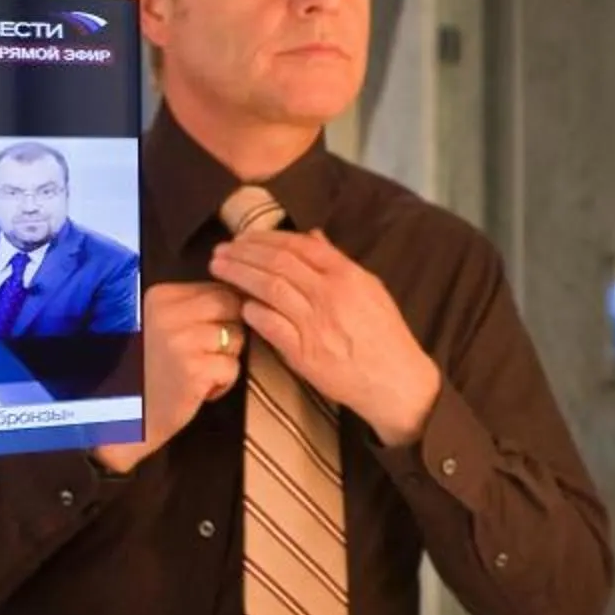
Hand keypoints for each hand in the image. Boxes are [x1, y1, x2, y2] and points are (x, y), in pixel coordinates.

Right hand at [91, 281, 244, 473]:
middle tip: (207, 354)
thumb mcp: (160, 325)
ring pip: (237, 336)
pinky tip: (198, 390)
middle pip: (231, 306)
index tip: (205, 335)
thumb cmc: (146, 372)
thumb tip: (240, 295)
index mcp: (159, 296)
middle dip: (230, 331)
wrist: (122, 418)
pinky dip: (223, 383)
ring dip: (226, 359)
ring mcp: (182, 340)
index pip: (217, 289)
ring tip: (199, 373)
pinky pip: (233, 367)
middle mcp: (168, 313)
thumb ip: (191, 308)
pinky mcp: (195, 370)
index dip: (223, 314)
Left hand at [210, 231, 440, 446]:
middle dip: (244, 252)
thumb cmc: (384, 334)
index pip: (299, 245)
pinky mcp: (304, 352)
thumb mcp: (370, 288)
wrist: (395, 379)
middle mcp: (329, 295)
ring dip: (239, 275)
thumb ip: (338, 261)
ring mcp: (315, 323)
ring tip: (219, 269)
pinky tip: (241, 305)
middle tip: (221, 250)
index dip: (267, 238)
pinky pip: (271, 325)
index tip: (244, 237)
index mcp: (346, 275)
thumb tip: (312, 236)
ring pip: (269, 289)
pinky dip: (254, 312)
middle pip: (278, 263)